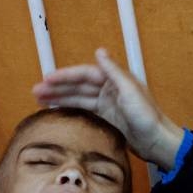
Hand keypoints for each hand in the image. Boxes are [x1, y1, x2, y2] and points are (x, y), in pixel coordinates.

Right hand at [32, 48, 183, 167]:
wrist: (157, 141)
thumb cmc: (148, 116)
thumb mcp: (130, 91)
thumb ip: (113, 71)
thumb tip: (99, 50)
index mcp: (115, 79)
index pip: (84, 74)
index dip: (65, 76)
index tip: (47, 80)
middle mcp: (109, 88)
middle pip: (78, 85)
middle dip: (57, 87)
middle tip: (35, 91)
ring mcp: (108, 103)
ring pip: (78, 97)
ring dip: (59, 97)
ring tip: (39, 100)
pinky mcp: (107, 117)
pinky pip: (84, 109)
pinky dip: (70, 108)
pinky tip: (57, 110)